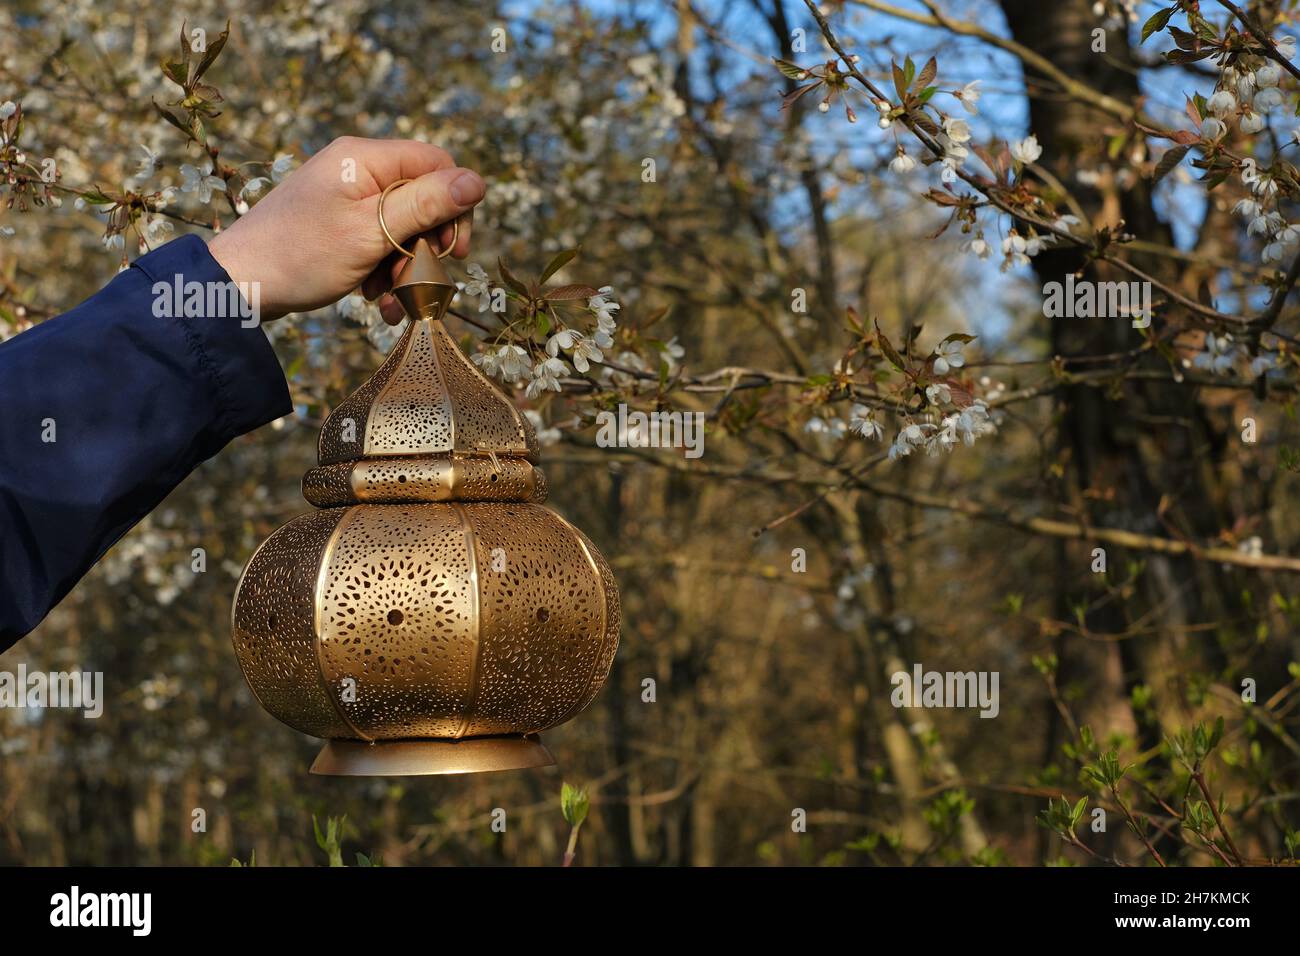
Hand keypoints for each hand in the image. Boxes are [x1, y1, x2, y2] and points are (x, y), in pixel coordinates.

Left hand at [207, 136, 485, 322]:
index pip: (437, 164)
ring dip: (405, 268)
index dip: (454, 206)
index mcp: (365, 159)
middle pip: (423, 199)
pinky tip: (375, 299)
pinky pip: (379, 242)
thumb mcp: (373, 232)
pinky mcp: (338, 224)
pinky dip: (383, 272)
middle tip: (420, 279)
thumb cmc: (302, 256)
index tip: (452, 251)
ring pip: (403, 227)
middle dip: (426, 245)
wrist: (239, 285)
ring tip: (390, 300)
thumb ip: (427, 205)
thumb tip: (477, 181)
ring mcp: (346, 197)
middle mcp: (357, 170)